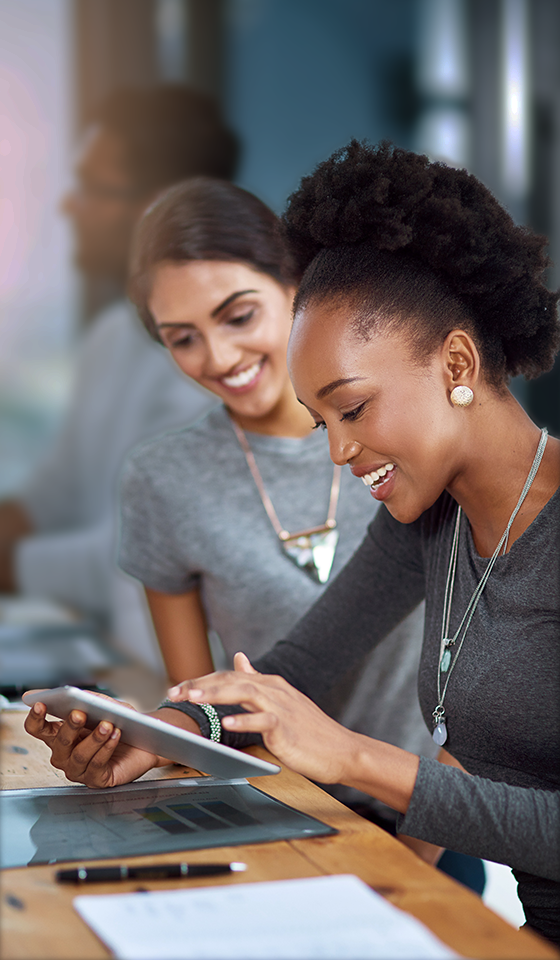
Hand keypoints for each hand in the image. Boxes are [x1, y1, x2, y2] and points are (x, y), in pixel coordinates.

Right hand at [24, 693, 158, 787]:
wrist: (146, 739)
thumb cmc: (122, 722)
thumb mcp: (105, 705)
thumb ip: (86, 698)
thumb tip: (68, 691)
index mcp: (61, 734)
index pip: (38, 729)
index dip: (36, 718)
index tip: (41, 705)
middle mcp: (65, 755)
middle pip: (59, 742)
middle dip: (70, 726)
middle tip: (80, 713)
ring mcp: (78, 769)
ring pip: (79, 755)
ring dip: (94, 738)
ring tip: (107, 725)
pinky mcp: (95, 780)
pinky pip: (96, 765)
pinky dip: (106, 749)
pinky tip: (115, 736)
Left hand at [167, 652, 356, 783]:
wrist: (341, 750)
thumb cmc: (309, 731)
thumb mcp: (280, 700)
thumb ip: (256, 681)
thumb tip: (238, 659)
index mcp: (269, 685)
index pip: (229, 677)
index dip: (201, 681)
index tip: (177, 688)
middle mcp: (274, 690)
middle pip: (231, 680)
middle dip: (200, 684)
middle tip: (174, 691)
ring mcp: (281, 707)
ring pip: (244, 693)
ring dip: (216, 695)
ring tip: (193, 698)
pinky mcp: (287, 727)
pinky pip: (264, 721)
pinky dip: (245, 721)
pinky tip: (228, 723)